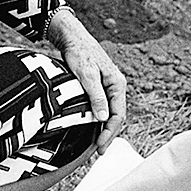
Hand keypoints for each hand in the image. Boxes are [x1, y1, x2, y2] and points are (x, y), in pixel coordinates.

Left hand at [48, 9, 126, 153]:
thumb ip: (96, 96)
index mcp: (117, 84)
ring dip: (103, 129)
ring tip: (95, 146)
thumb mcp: (87, 75)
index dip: (110, 132)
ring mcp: (107, 87)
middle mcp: (116, 86)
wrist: (71, 38)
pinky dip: (98, 120)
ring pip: (109, 113)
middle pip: (116, 116)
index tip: (99, 146)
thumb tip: (103, 118)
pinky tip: (91, 129)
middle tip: (97, 152)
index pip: (119, 114)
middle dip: (108, 134)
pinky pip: (102, 107)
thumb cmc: (80, 53)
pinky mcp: (98, 87)